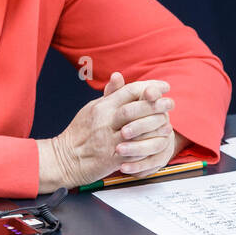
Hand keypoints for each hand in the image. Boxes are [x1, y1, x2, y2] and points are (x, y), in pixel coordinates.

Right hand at [38, 72, 174, 188]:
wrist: (64, 159)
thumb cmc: (79, 133)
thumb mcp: (91, 109)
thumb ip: (109, 95)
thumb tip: (119, 75)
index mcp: (101, 107)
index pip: (129, 90)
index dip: (150, 87)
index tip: (164, 86)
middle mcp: (105, 121)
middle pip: (135, 108)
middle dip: (157, 104)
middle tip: (171, 103)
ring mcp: (108, 139)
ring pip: (137, 128)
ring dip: (155, 125)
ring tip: (168, 123)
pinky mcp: (111, 157)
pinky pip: (134, 150)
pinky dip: (148, 146)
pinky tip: (159, 143)